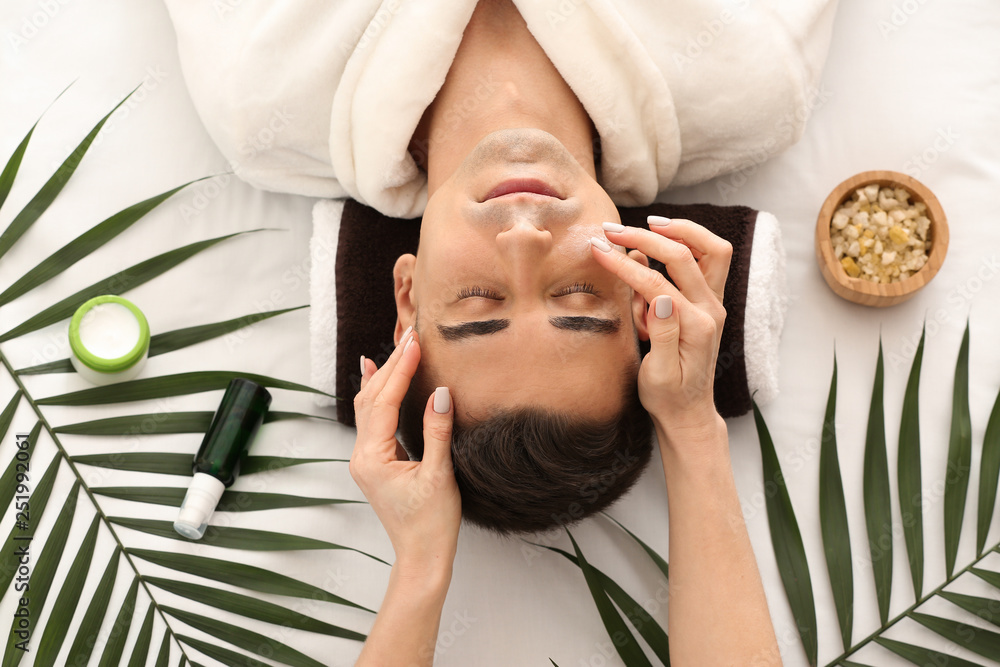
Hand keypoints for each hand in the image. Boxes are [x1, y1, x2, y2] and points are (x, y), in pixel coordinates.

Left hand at [351, 328, 460, 574]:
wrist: (422, 556)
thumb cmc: (432, 523)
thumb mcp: (440, 475)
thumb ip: (438, 432)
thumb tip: (440, 393)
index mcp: (372, 458)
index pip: (384, 402)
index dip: (400, 370)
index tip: (415, 343)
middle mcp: (362, 456)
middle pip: (372, 399)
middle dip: (391, 366)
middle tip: (410, 335)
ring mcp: (366, 459)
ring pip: (369, 407)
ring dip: (383, 376)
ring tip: (393, 347)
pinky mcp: (377, 462)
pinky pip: (373, 420)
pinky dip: (377, 395)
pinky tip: (376, 377)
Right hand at [591, 217, 731, 437]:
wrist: (688, 411)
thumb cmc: (668, 397)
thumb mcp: (658, 376)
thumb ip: (663, 336)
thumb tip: (659, 297)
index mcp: (696, 327)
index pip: (657, 283)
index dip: (624, 264)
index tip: (597, 249)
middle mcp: (711, 310)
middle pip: (684, 255)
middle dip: (645, 237)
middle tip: (611, 230)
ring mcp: (713, 303)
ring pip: (710, 249)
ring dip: (681, 231)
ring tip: (648, 224)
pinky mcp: (708, 302)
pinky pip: (708, 260)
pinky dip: (687, 243)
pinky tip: (659, 245)